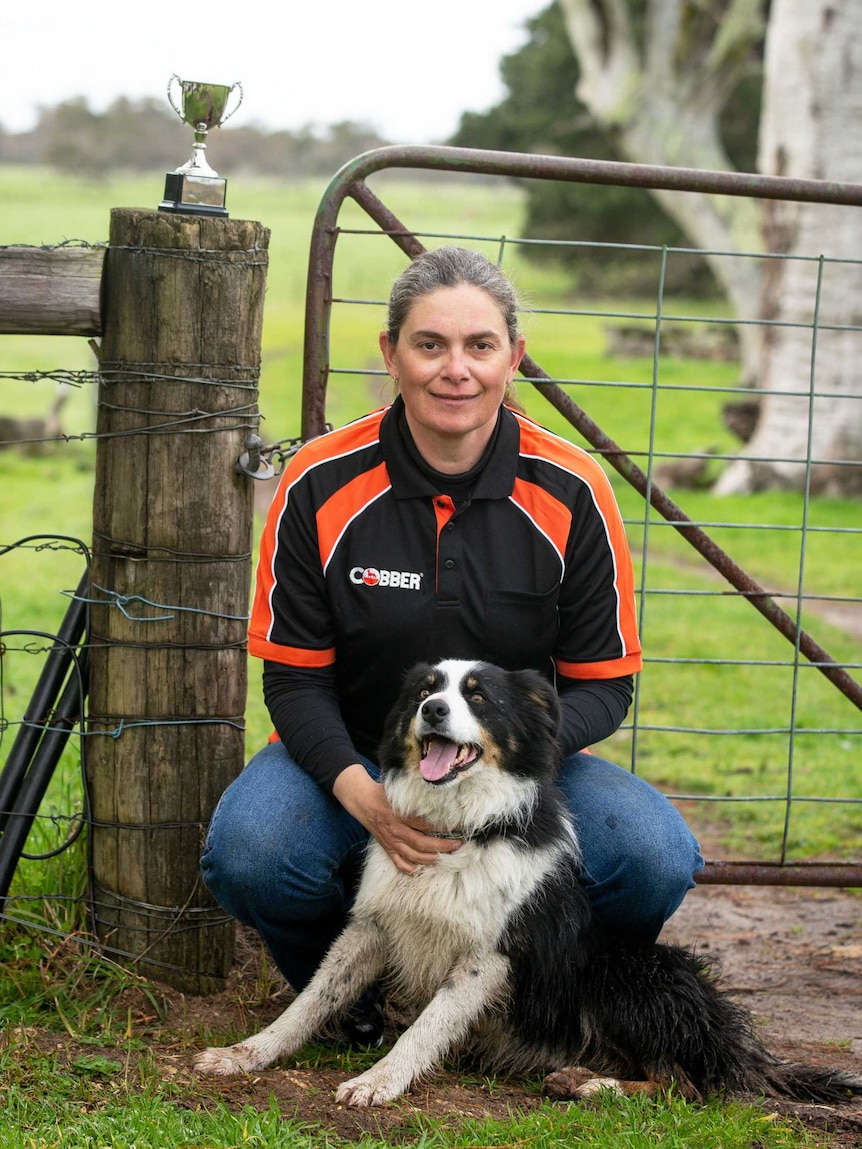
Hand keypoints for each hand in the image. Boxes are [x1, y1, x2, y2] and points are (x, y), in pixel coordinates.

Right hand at [332, 764, 460, 873]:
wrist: (362, 801)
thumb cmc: (383, 793)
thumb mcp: (399, 791)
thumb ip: (415, 795)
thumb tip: (438, 796)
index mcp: (400, 814)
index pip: (425, 823)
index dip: (442, 826)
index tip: (457, 827)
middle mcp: (396, 830)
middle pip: (422, 843)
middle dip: (442, 846)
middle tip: (457, 845)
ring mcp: (391, 841)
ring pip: (413, 856)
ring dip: (431, 859)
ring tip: (445, 857)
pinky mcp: (387, 848)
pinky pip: (398, 863)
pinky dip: (410, 869)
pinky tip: (421, 869)